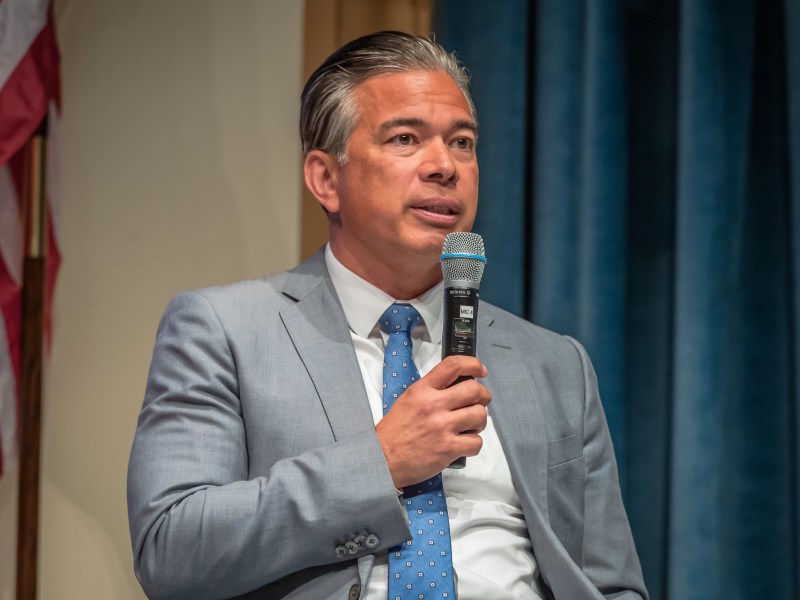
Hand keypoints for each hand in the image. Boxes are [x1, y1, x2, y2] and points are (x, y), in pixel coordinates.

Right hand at [375, 355, 490, 487]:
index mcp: (422, 390)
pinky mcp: (448, 448)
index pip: (453, 366)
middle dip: (482, 396)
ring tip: (470, 426)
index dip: (473, 364)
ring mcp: (442, 426)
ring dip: (479, 421)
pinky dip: (474, 443)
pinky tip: (464, 443)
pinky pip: (476, 442)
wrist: (382, 459)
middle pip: (474, 390)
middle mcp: (433, 405)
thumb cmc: (394, 432)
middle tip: (478, 403)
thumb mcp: (408, 400)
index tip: (480, 371)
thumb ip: (431, 391)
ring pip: (479, 415)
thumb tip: (456, 386)